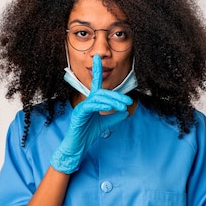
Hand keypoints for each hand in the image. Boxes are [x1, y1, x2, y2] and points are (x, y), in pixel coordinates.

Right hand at [50, 55, 131, 173]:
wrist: (77, 147)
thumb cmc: (87, 135)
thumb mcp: (104, 124)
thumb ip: (114, 117)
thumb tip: (124, 111)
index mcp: (92, 102)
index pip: (96, 84)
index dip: (97, 70)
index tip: (98, 58)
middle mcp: (86, 102)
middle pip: (103, 92)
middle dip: (117, 95)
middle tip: (128, 101)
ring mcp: (82, 107)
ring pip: (98, 97)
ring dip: (112, 101)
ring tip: (123, 107)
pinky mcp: (78, 114)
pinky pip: (91, 106)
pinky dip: (101, 106)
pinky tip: (109, 108)